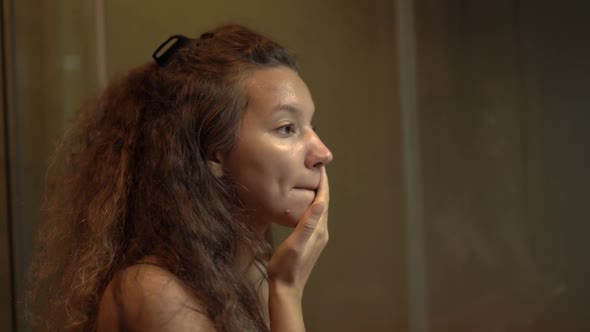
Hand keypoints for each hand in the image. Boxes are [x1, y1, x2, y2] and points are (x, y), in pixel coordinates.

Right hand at [267, 166, 329, 297]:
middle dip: (321, 185)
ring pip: (319, 210)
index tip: (320, 166)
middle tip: (316, 167)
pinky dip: (311, 205)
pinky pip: (313, 217)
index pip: (323, 200)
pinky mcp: (310, 241)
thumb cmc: (286, 267)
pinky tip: (303, 203)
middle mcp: (321, 232)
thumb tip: (320, 202)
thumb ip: (307, 224)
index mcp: (318, 230)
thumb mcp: (295, 244)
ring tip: (310, 180)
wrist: (286, 288)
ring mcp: (316, 237)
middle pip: (323, 203)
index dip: (322, 183)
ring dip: (316, 194)